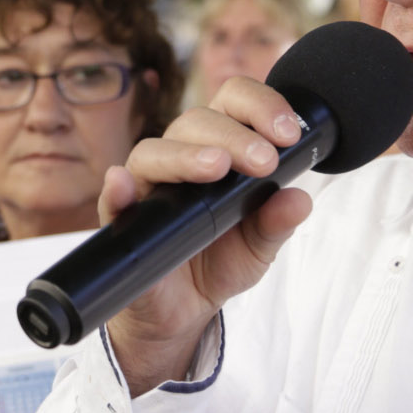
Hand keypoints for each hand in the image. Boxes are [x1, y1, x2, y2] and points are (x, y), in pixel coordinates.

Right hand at [99, 77, 313, 393]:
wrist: (185, 310)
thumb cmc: (220, 261)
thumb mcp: (260, 246)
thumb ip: (277, 223)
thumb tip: (300, 199)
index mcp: (218, 148)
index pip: (233, 103)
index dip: (261, 105)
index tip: (289, 133)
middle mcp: (179, 157)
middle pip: (195, 121)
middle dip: (234, 136)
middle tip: (264, 162)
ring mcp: (148, 187)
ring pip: (153, 151)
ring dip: (186, 155)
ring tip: (215, 168)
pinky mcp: (121, 220)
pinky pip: (112, 199)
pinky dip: (117, 189)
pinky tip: (124, 184)